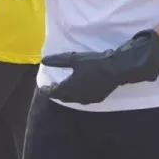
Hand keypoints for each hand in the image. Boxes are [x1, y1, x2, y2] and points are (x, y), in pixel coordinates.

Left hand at [40, 31, 158, 104]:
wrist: (116, 68)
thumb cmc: (93, 62)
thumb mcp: (73, 58)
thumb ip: (57, 61)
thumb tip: (43, 61)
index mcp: (69, 87)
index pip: (53, 92)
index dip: (46, 90)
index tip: (42, 87)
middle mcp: (77, 96)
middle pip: (62, 97)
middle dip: (56, 93)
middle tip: (52, 87)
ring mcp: (87, 99)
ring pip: (72, 100)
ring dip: (66, 95)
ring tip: (63, 88)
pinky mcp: (97, 98)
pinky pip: (82, 99)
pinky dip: (76, 96)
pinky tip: (78, 90)